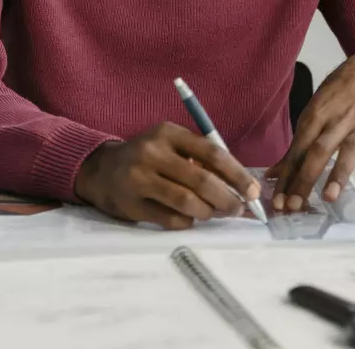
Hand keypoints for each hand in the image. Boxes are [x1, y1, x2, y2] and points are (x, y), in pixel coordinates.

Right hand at [73, 122, 261, 229]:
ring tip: (213, 213)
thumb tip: (241, 187)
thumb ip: (200, 160)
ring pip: (187, 202)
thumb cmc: (148, 158)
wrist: (101, 169)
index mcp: (168, 133)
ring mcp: (139, 179)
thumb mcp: (170, 145)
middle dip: (227, 199)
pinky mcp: (131, 205)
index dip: (237, 174)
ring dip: (208, 212)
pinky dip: (187, 222)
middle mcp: (152, 153)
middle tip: (238, 209)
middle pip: (201, 180)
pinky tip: (188, 217)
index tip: (253, 191)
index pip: (212, 153)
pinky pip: (171, 219)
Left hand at [267, 50, 354, 213]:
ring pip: (350, 152)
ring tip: (329, 198)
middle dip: (304, 179)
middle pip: (318, 151)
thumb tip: (275, 172)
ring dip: (338, 174)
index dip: (286, 175)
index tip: (275, 200)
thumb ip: (299, 141)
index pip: (298, 148)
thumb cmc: (343, 90)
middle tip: (293, 206)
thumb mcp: (317, 107)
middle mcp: (340, 120)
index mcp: (318, 114)